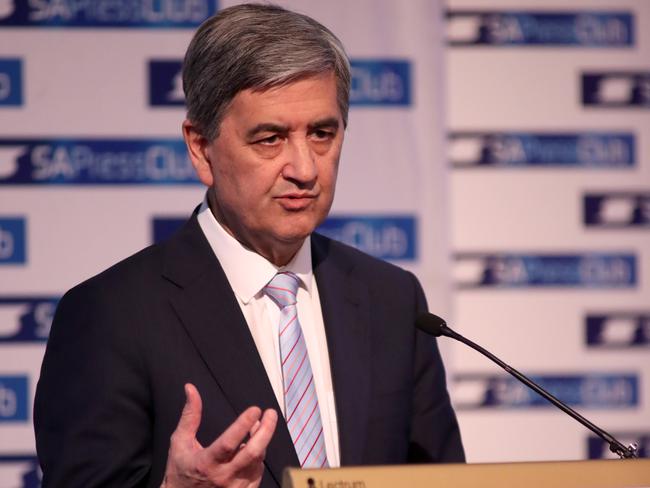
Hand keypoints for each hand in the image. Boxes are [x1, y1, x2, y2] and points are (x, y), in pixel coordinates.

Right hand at [161, 384, 277, 487]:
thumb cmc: (180, 469)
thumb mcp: (180, 442)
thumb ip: (190, 415)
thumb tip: (190, 388)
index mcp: (206, 463)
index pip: (229, 442)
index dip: (243, 425)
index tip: (255, 409)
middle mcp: (223, 477)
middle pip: (252, 453)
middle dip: (266, 431)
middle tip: (271, 413)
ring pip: (257, 461)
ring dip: (261, 441)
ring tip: (260, 426)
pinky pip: (258, 473)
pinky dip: (259, 457)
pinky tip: (255, 446)